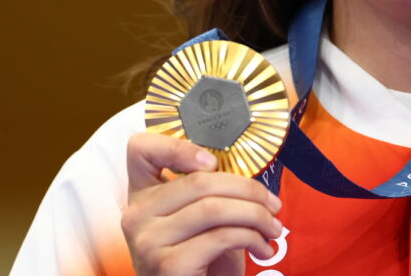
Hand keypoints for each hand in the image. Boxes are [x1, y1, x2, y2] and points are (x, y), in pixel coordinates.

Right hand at [121, 132, 282, 275]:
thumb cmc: (202, 259)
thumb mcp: (200, 219)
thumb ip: (208, 191)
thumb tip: (249, 175)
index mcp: (142, 194)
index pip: (141, 149)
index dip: (177, 146)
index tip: (213, 161)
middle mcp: (137, 215)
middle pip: (199, 180)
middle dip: (248, 190)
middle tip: (273, 204)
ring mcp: (148, 241)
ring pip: (213, 208)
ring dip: (256, 215)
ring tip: (273, 227)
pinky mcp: (167, 265)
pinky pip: (220, 236)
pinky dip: (251, 238)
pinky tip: (262, 247)